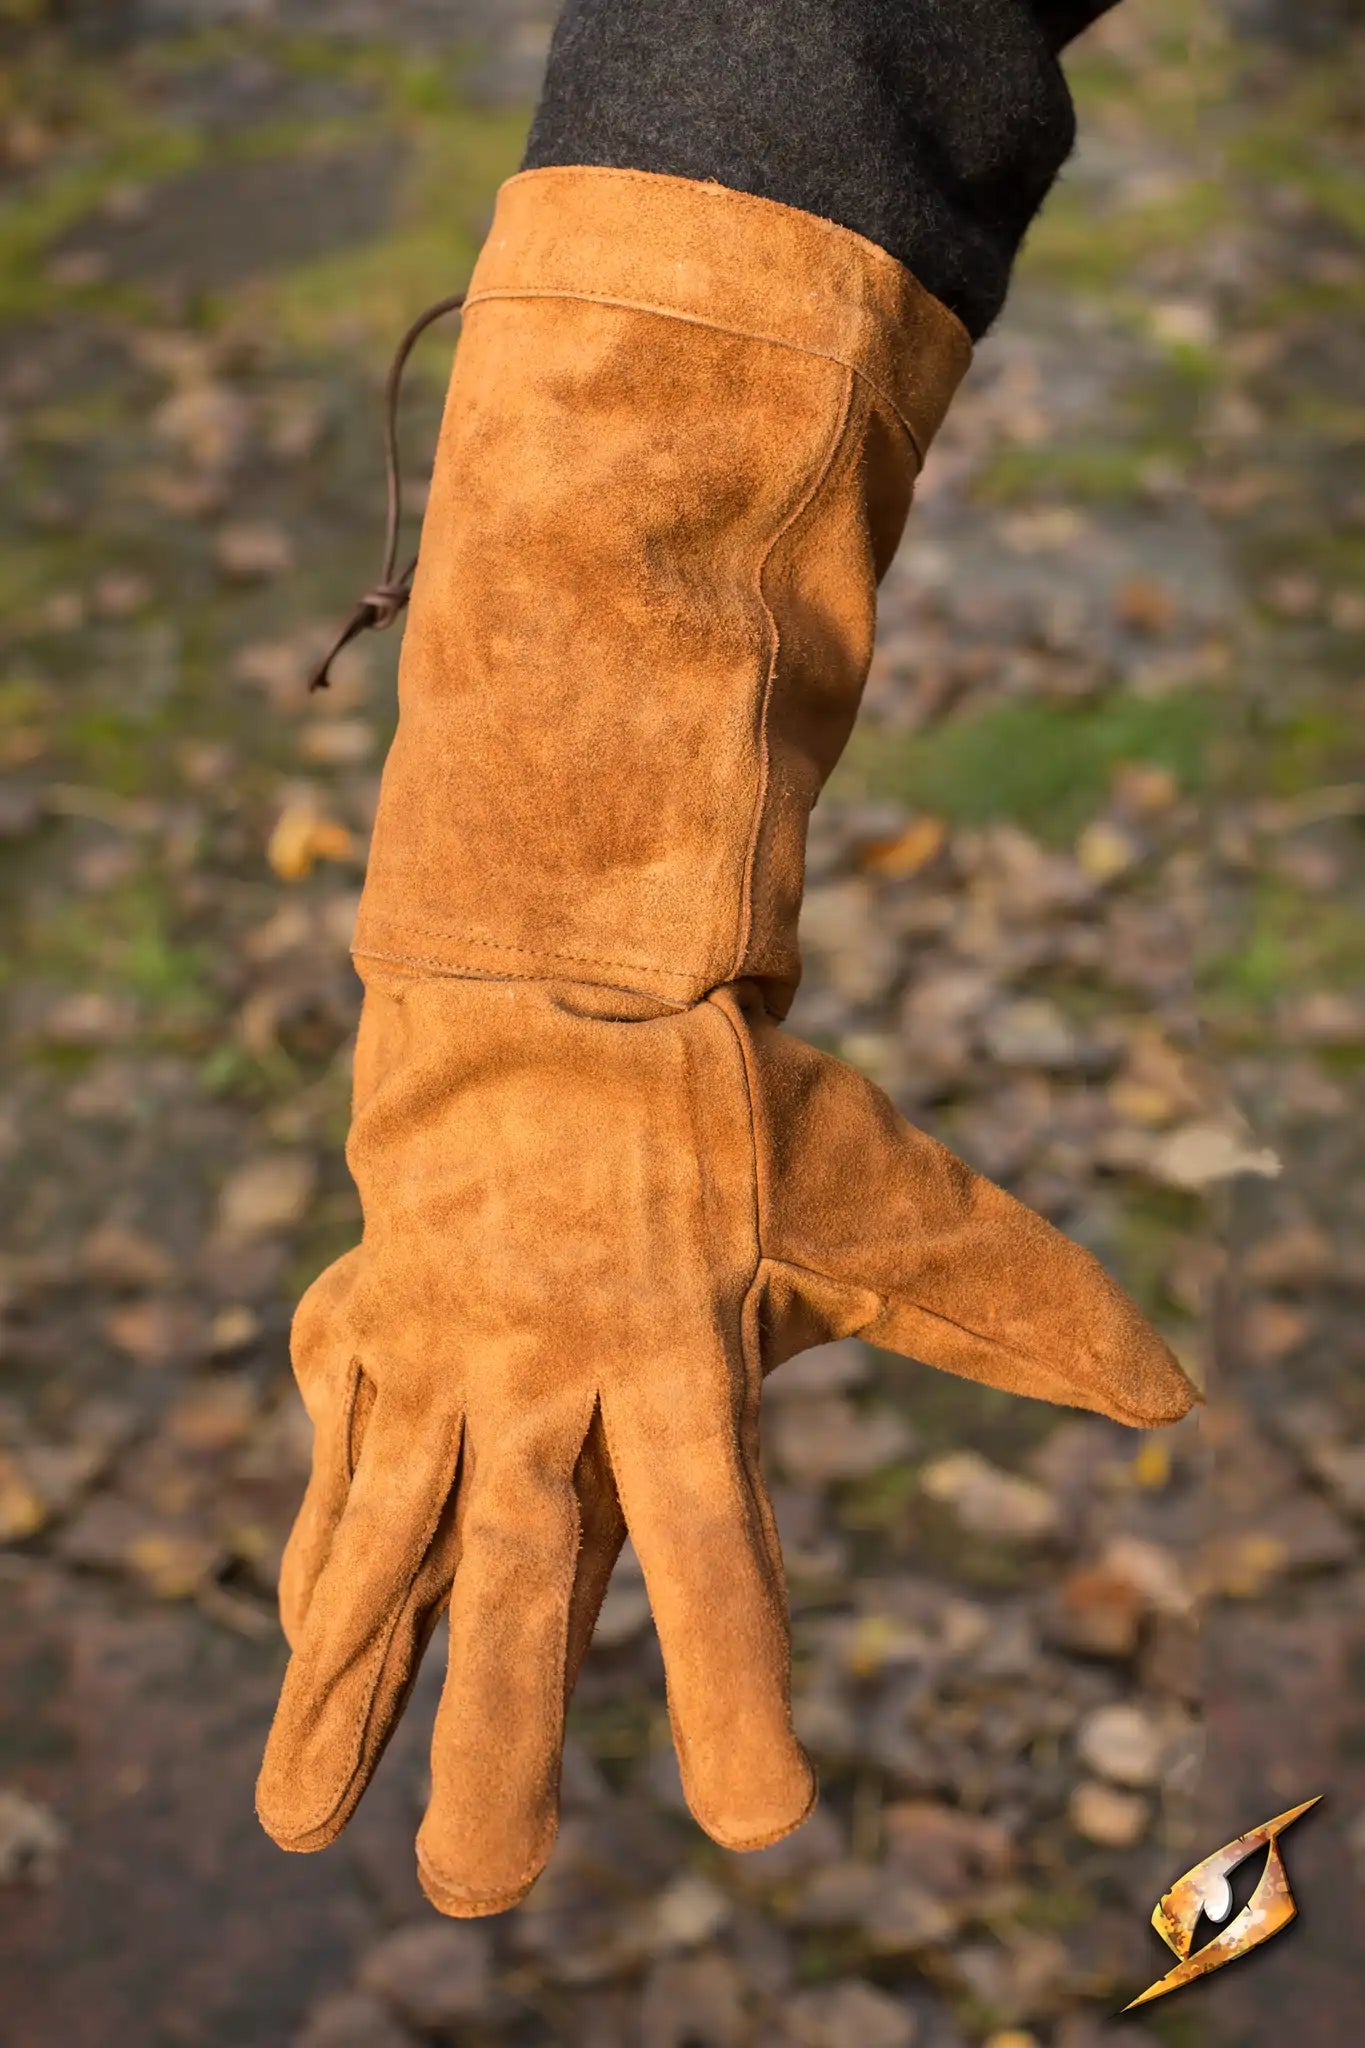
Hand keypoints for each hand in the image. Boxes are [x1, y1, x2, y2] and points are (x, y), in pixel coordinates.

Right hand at [256, 965, 1197, 1915]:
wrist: (543, 982)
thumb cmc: (728, 1109)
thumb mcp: (879, 1195)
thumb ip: (1010, 1303)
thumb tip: (1172, 1398)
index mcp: (678, 1343)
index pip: (715, 1538)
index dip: (734, 1676)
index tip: (759, 1824)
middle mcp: (543, 1364)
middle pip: (519, 1574)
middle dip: (495, 1739)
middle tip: (476, 1898)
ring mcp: (438, 1351)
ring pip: (386, 1539)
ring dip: (344, 1689)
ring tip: (295, 1828)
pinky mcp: (362, 1330)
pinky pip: (340, 1467)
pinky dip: (320, 1570)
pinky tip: (307, 1655)